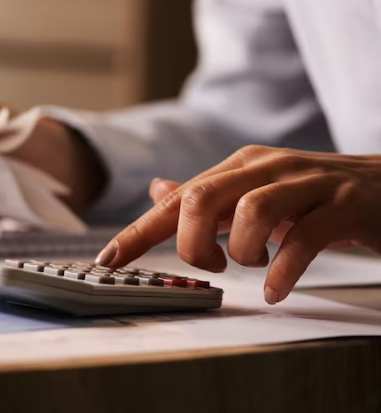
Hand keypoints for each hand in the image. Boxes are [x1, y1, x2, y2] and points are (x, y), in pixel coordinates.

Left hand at [96, 145, 380, 303]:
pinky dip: (284, 270)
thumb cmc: (315, 195)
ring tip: (251, 268)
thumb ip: (209, 195)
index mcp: (240, 166)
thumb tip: (158, 191)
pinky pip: (305, 238)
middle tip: (208, 265)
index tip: (109, 261)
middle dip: (190, 242)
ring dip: (242, 252)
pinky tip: (276, 288)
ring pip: (252, 211)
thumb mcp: (256, 191)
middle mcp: (268, 167)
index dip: (139, 231)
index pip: (178, 198)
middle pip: (203, 196)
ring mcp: (308, 183)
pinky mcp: (345, 206)